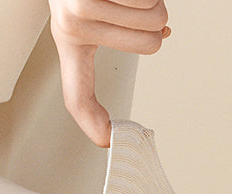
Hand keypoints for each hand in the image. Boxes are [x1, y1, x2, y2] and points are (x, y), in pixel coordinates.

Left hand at [48, 0, 170, 146]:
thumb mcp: (89, 8)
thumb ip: (120, 29)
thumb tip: (161, 36)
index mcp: (70, 39)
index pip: (77, 96)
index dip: (92, 124)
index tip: (107, 141)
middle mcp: (71, 25)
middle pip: (150, 44)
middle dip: (155, 24)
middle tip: (135, 6)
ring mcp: (82, 5)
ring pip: (155, 19)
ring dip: (155, 2)